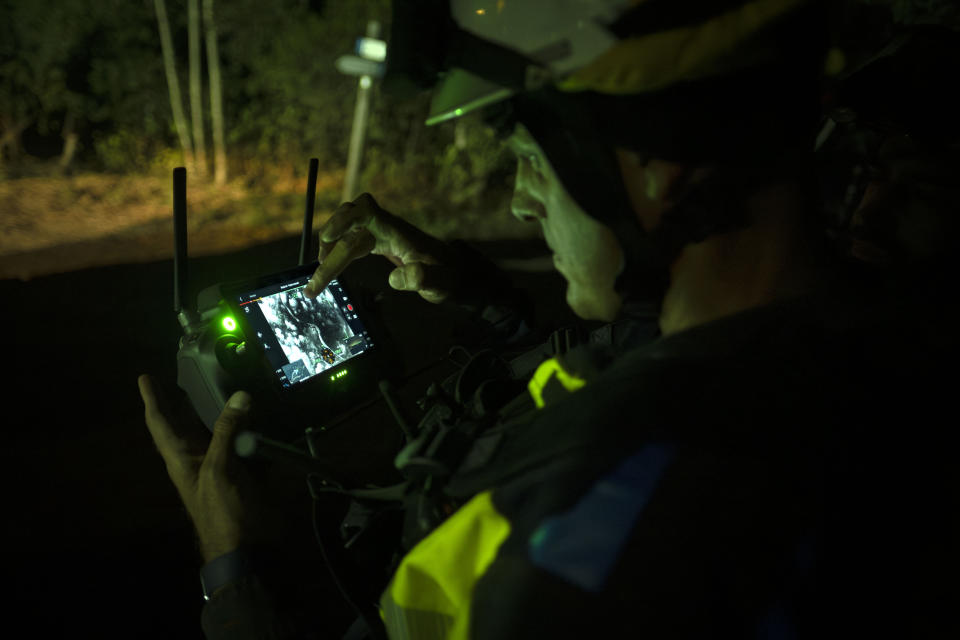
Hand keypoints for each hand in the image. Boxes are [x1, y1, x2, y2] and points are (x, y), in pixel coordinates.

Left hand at [138, 374, 261, 563]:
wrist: (250, 550)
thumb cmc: (223, 513)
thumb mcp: (219, 469)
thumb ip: (227, 432)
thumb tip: (241, 397)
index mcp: (182, 458)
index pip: (162, 423)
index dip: (153, 399)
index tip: (145, 377)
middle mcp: (201, 457)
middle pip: (190, 422)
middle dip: (187, 399)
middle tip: (188, 373)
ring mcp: (226, 465)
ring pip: (223, 430)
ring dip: (228, 411)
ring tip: (231, 385)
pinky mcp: (250, 472)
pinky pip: (250, 444)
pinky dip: (255, 429)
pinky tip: (264, 414)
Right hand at [304, 193, 458, 303]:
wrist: (455, 272)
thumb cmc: (448, 276)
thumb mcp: (439, 282)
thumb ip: (421, 278)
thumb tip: (396, 278)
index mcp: (397, 231)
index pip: (366, 211)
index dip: (344, 219)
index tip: (327, 238)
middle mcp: (385, 228)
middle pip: (348, 227)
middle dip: (328, 252)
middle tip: (314, 284)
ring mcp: (381, 234)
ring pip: (346, 233)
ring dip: (329, 250)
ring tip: (318, 278)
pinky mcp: (378, 242)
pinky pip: (351, 240)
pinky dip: (337, 252)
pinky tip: (329, 267)